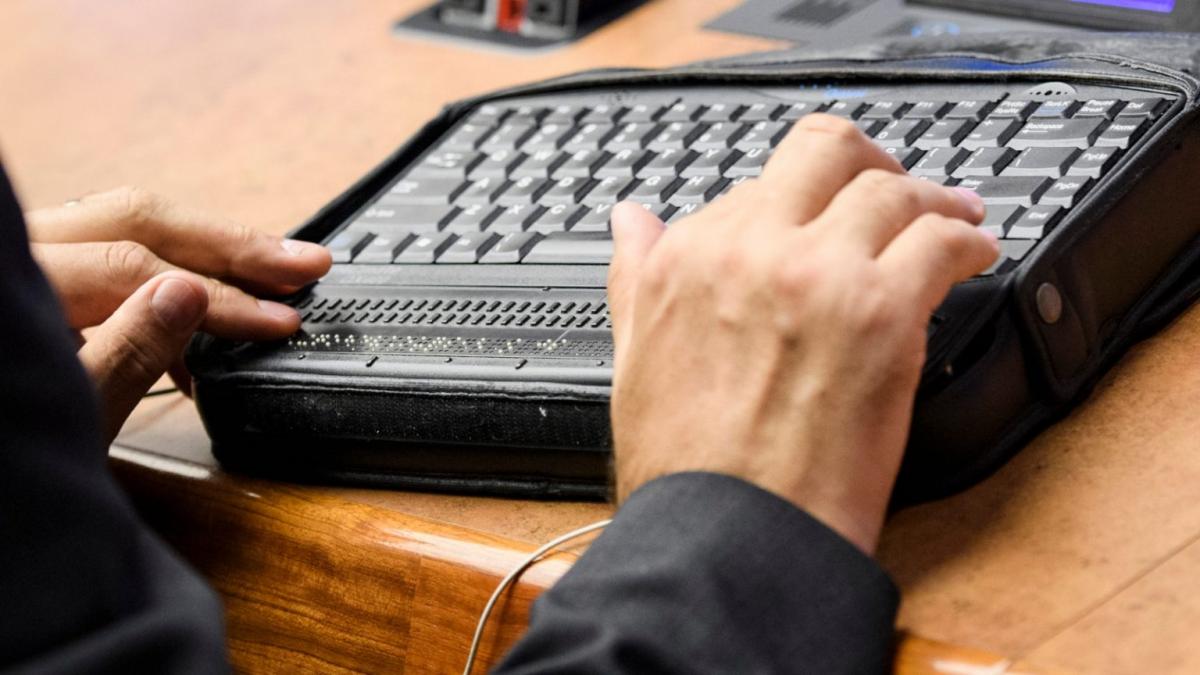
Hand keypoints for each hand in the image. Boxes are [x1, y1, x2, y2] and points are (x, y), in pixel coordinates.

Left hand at [25, 187, 330, 442]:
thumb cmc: (5, 455)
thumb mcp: (65, 418)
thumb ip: (124, 353)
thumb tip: (190, 295)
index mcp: (20, 289)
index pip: (138, 269)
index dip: (220, 297)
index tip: (279, 319)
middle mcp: (22, 255)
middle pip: (139, 220)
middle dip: (231, 244)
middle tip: (304, 263)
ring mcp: (31, 261)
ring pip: (129, 223)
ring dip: (210, 245)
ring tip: (276, 264)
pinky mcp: (43, 278)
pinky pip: (115, 249)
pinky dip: (175, 265)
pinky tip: (215, 299)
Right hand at [606, 115, 997, 553]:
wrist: (730, 540)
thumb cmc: (687, 470)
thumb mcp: (634, 359)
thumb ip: (637, 276)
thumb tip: (632, 222)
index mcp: (687, 259)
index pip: (755, 189)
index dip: (797, 204)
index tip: (824, 222)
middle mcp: (749, 250)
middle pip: (826, 151)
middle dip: (868, 160)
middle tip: (895, 184)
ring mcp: (816, 274)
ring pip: (892, 189)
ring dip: (932, 196)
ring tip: (955, 216)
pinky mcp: (880, 311)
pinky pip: (941, 240)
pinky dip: (968, 240)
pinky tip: (975, 253)